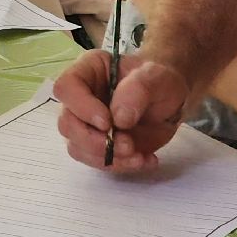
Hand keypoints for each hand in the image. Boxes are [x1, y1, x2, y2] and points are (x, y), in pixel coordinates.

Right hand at [53, 51, 189, 170]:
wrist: (170, 101)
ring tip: (138, 154)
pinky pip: (97, 161)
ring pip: (77, 147)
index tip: (108, 122)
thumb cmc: (159, 81)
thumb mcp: (156, 77)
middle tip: (128, 145)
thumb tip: (119, 118)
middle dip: (95, 141)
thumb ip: (138, 90)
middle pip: (67, 123)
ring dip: (107, 157)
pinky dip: (120, 166)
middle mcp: (79, 98)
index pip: (66, 88)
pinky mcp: (98, 145)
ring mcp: (86, 124)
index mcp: (87, 71)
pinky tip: (144, 159)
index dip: (81, 107)